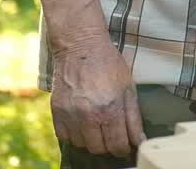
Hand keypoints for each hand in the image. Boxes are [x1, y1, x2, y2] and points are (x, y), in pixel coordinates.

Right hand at [49, 36, 145, 156]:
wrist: (80, 46)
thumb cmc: (108, 64)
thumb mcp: (128, 87)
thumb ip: (133, 117)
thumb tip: (139, 141)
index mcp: (110, 108)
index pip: (118, 145)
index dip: (124, 148)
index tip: (125, 144)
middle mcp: (89, 115)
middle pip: (99, 149)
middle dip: (108, 144)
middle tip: (111, 133)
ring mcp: (70, 113)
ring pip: (82, 145)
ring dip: (91, 139)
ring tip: (96, 124)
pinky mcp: (57, 110)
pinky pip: (65, 136)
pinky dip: (74, 134)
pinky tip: (81, 122)